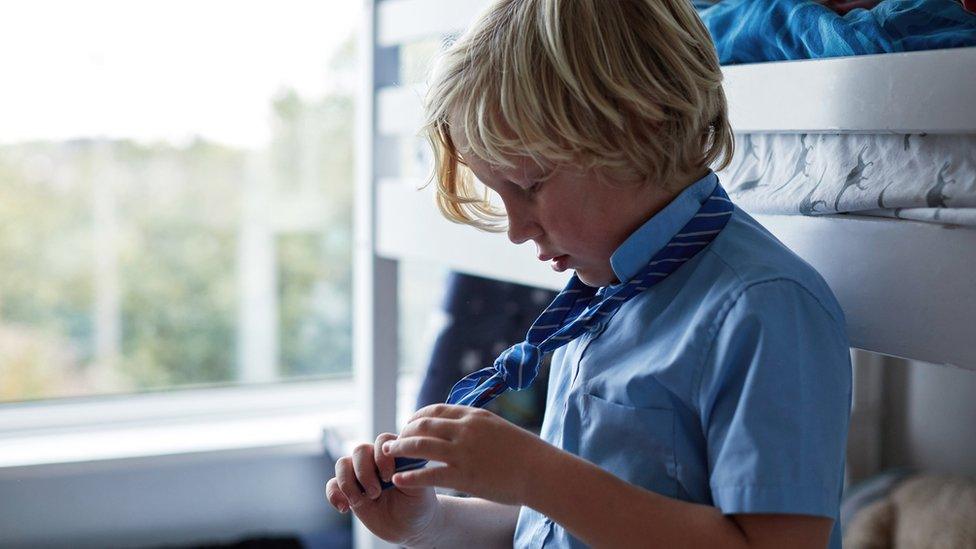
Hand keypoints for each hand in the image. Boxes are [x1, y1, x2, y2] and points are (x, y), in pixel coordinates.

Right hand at [325, 432, 441, 545]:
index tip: (389, 476)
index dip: (381, 457)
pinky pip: (332, 485)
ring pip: (342, 464)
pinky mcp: (350, 491)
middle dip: (364, 472)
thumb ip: (411, 473)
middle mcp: (376, 460)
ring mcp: (361, 475)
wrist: (409, 527)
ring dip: (348, 483)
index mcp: (395, 454)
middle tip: (376, 493)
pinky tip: (344, 508)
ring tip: (361, 501)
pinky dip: (334, 494)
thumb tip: (398, 460)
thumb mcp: (419, 489)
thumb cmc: (418, 503)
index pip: (382, 441)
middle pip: (359, 450)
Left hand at [381, 403, 552, 505]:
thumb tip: (463, 426)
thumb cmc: (524, 453)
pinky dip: (409, 477)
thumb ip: (477, 426)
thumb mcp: (498, 428)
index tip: (408, 426)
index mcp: (473, 416)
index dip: (416, 418)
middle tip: (393, 443)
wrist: (541, 471)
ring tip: (387, 456)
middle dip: (403, 433)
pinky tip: (399, 481)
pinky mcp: (463, 475)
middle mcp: (465, 429)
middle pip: (422, 425)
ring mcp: (463, 452)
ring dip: (399, 450)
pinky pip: (427, 475)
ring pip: (419, 446)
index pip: (434, 410)